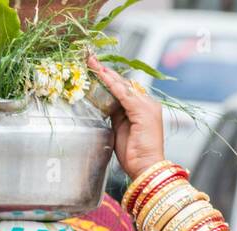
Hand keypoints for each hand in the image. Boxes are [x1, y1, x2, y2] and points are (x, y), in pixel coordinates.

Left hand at [87, 55, 164, 180]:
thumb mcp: (120, 130)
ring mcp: (146, 105)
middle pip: (122, 83)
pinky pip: (123, 94)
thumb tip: (106, 105)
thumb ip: (116, 116)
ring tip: (92, 63)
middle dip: (105, 71)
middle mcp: (146, 102)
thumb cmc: (135, 154)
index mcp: (141, 107)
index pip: (122, 88)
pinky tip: (101, 76)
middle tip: (89, 59)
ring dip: (106, 74)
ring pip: (122, 85)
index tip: (94, 69)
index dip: (108, 78)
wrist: (147, 167)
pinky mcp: (143, 111)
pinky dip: (112, 85)